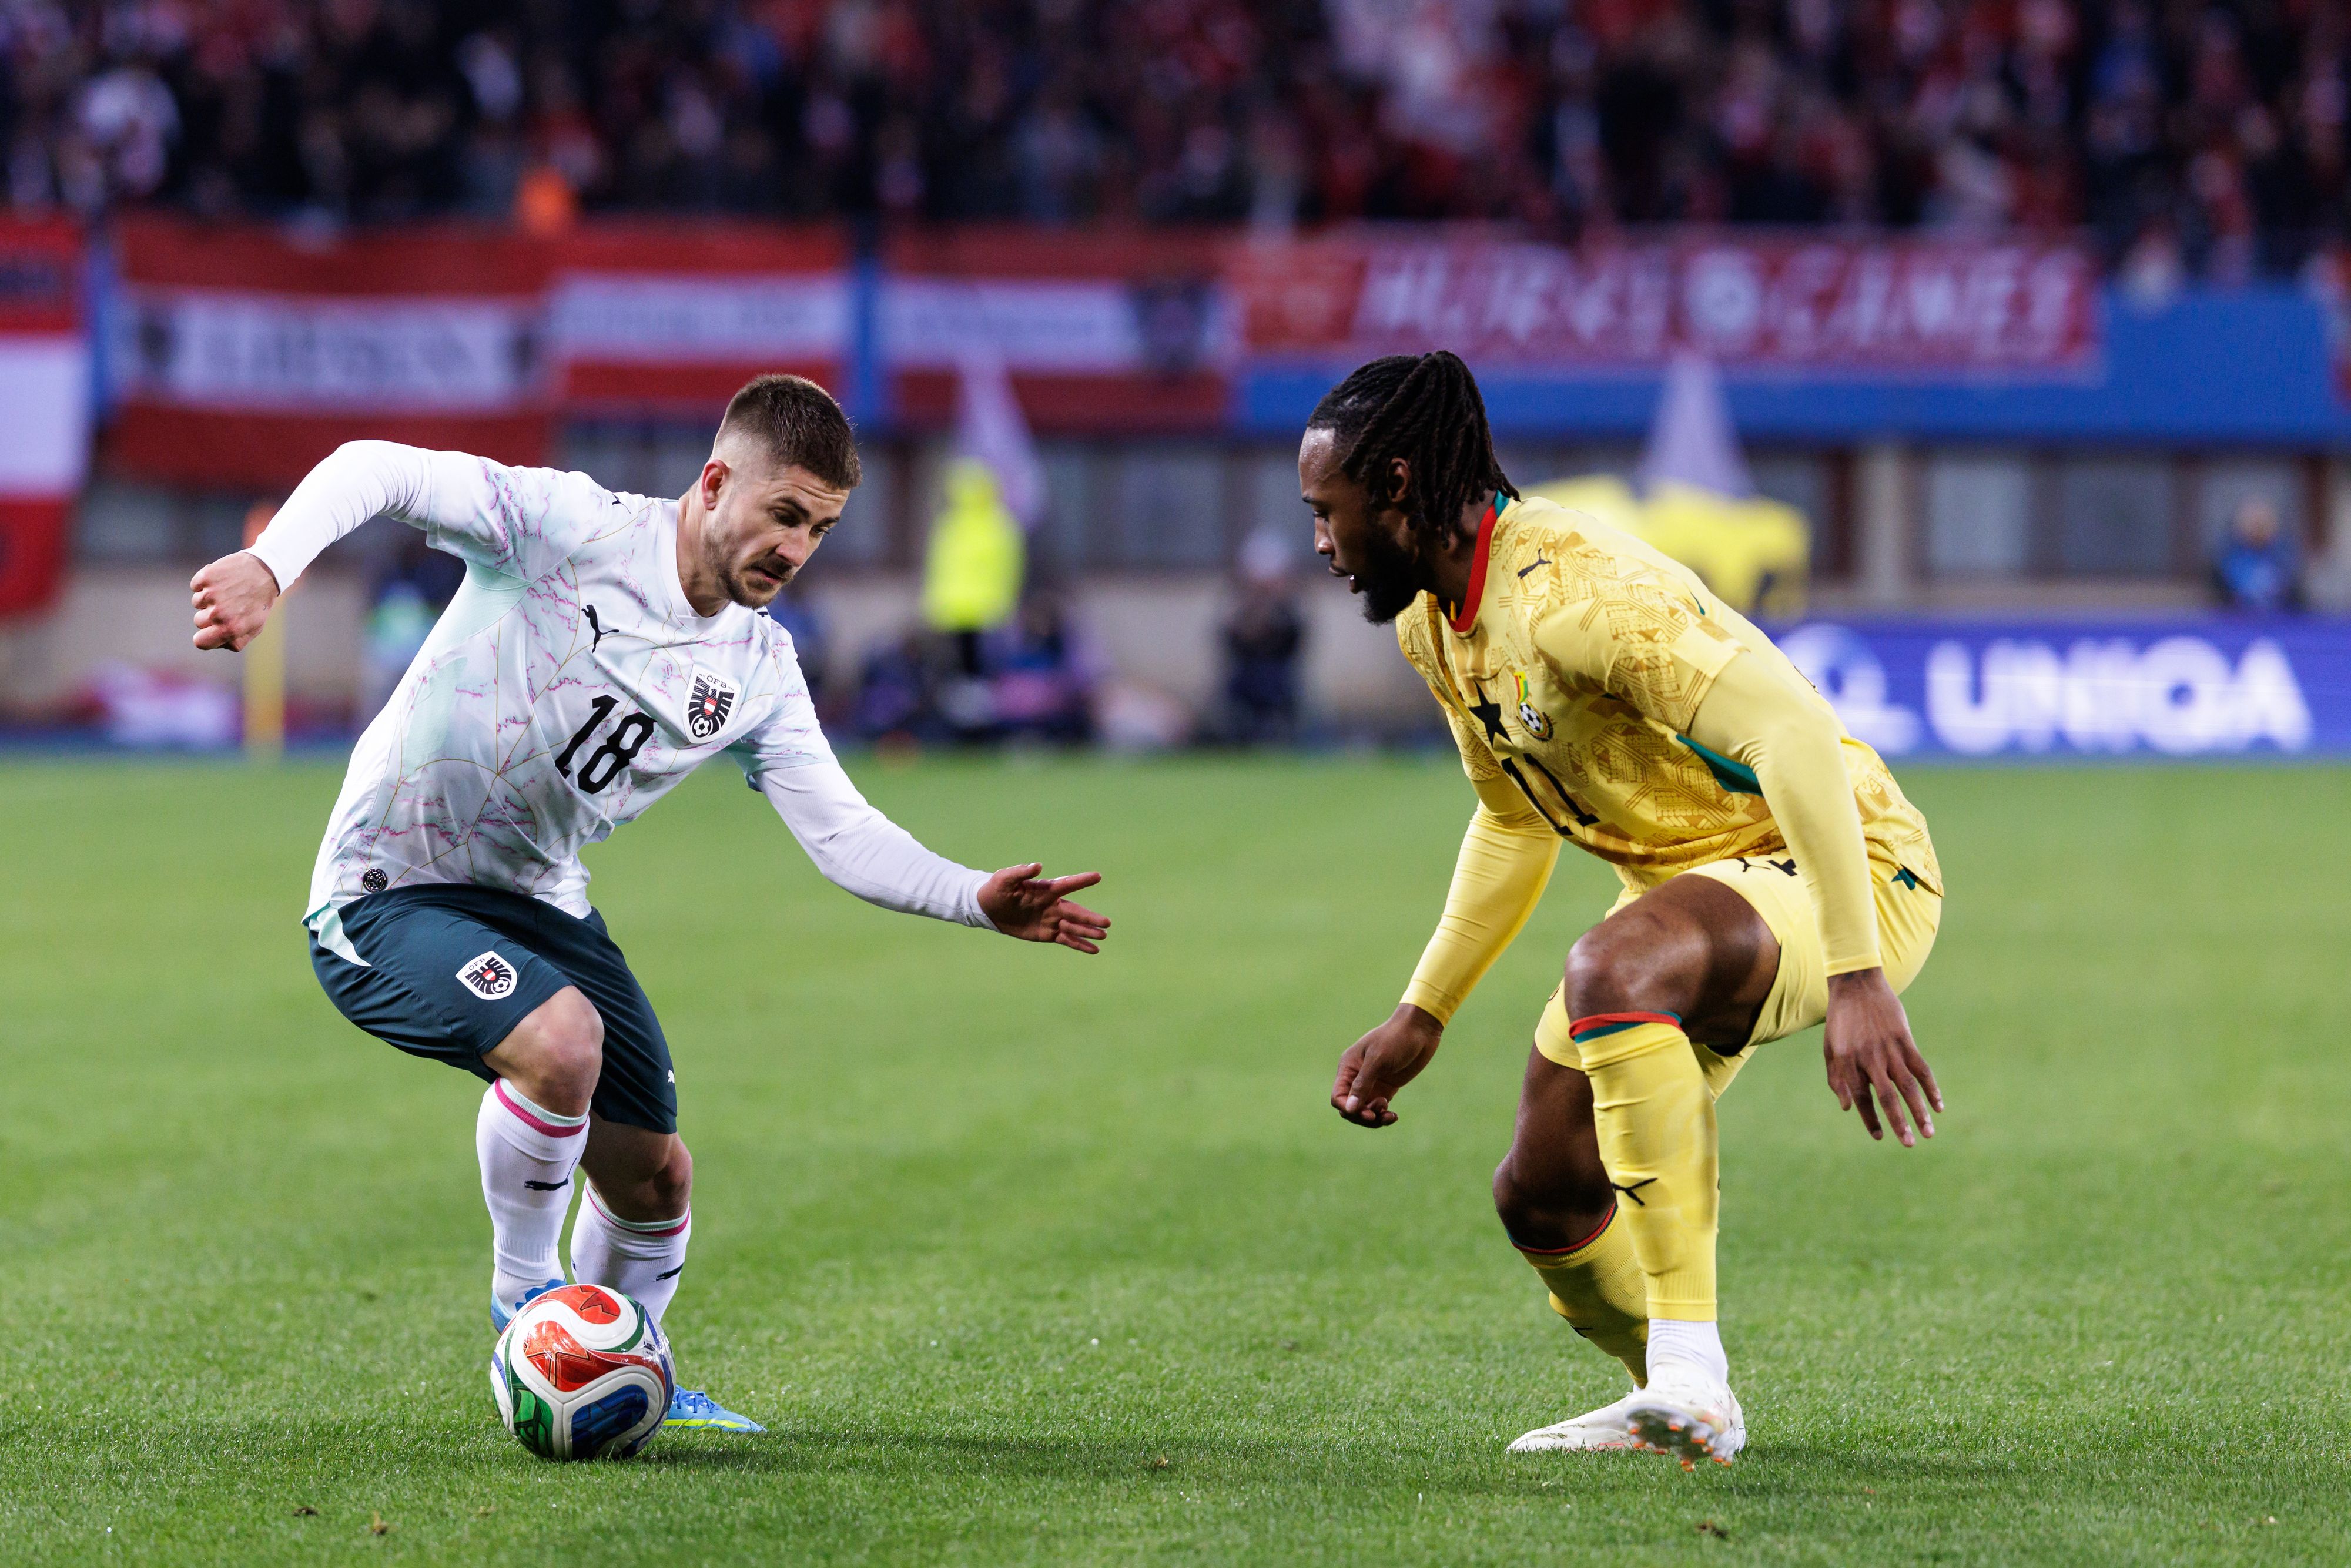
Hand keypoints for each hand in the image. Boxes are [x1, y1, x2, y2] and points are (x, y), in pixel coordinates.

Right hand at [190, 552, 280, 651]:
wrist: (265, 571)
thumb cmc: (259, 602)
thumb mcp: (255, 627)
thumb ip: (235, 641)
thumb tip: (217, 644)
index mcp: (230, 629)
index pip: (200, 642)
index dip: (203, 637)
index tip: (209, 630)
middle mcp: (219, 613)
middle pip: (198, 622)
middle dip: (210, 615)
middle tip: (229, 605)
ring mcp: (211, 594)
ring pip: (196, 603)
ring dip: (209, 598)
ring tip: (228, 591)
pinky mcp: (206, 577)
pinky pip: (195, 586)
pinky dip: (205, 583)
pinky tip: (222, 580)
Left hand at [977, 864, 1109, 953]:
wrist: (989, 908)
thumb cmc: (997, 889)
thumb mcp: (1004, 879)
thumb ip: (1020, 872)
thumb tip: (1037, 866)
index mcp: (1045, 889)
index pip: (1066, 884)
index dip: (1081, 881)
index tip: (1097, 876)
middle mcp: (1052, 905)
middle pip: (1075, 912)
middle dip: (1090, 918)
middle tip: (1106, 922)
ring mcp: (1051, 920)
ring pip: (1074, 927)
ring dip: (1088, 931)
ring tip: (1103, 936)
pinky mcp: (1047, 934)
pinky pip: (1066, 939)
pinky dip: (1080, 944)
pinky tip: (1094, 950)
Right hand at [1331, 1003, 1443, 1128]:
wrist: (1420, 1030)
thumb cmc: (1396, 1039)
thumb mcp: (1378, 1060)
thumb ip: (1362, 1085)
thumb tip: (1349, 1109)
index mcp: (1349, 1067)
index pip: (1338, 1097)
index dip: (1348, 1108)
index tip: (1366, 1112)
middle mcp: (1357, 1077)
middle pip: (1350, 1107)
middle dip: (1362, 1115)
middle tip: (1378, 1114)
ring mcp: (1372, 1084)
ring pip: (1364, 1111)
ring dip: (1374, 1118)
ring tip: (1389, 1114)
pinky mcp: (1386, 1088)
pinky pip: (1379, 1108)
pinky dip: (1384, 1115)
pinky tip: (1394, 1115)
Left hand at [1822, 968, 1940, 1146]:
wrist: (1856, 986)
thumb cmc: (1841, 1022)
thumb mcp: (1830, 1049)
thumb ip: (1837, 1079)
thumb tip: (1847, 1108)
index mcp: (1848, 1062)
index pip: (1861, 1098)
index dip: (1869, 1118)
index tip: (1878, 1136)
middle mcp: (1869, 1058)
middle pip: (1886, 1097)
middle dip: (1898, 1122)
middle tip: (1908, 1143)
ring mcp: (1889, 1049)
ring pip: (1908, 1086)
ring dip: (1919, 1111)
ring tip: (1928, 1133)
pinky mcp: (1905, 1040)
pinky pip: (1921, 1069)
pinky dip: (1931, 1088)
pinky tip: (1938, 1106)